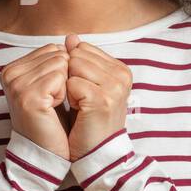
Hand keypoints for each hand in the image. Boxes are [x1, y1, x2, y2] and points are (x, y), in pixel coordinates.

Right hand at [0, 44, 71, 159]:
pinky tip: (53, 109)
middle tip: (53, 102)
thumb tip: (73, 36)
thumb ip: (59, 59)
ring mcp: (17, 85)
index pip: (52, 49)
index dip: (61, 71)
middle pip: (57, 54)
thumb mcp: (53, 84)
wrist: (47, 152)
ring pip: (61, 64)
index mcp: (12, 68)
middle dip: (64, 78)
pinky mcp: (28, 96)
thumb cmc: (52, 120)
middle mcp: (10, 74)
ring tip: (52, 106)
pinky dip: (64, 95)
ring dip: (65, 87)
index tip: (51, 93)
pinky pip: (61, 78)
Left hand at [64, 34, 133, 160]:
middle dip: (70, 76)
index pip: (82, 48)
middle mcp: (122, 75)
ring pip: (73, 66)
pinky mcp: (103, 99)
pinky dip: (69, 98)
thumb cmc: (88, 121)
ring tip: (81, 106)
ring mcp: (115, 86)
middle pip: (76, 54)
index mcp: (120, 69)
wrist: (96, 154)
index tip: (82, 91)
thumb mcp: (86, 85)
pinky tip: (80, 112)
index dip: (74, 70)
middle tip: (81, 100)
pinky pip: (71, 83)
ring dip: (69, 87)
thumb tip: (71, 37)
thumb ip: (80, 60)